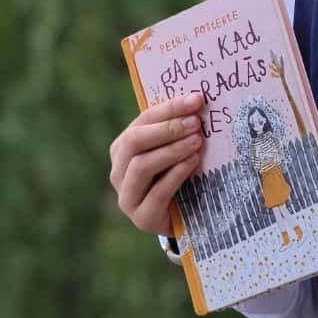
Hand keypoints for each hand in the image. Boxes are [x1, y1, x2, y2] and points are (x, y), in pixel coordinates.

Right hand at [109, 93, 204, 235]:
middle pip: (135, 141)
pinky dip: (176, 173)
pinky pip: (157, 192)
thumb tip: (198, 101)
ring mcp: (127, 196)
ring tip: (197, 141)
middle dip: (168, 128)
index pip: (144, 120)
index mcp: (123, 147)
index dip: (170, 108)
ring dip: (172, 150)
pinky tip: (193, 162)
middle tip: (195, 122)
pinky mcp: (142, 218)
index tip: (196, 100)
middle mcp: (118, 170)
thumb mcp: (175, 149)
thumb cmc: (179, 173)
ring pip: (141, 165)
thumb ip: (178, 129)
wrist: (182, 216)